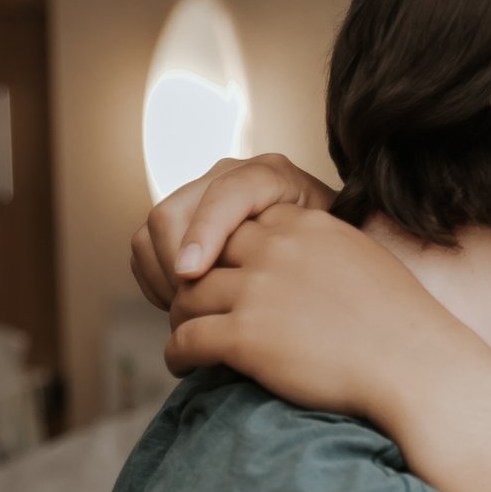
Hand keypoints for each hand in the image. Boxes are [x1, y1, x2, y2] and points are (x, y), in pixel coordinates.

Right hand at [131, 154, 336, 309]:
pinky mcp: (184, 222)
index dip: (204, 231)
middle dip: (174, 265)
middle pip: (174, 211)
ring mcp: (202, 196)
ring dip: (162, 277)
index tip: (193, 275)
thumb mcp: (343, 254)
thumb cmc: (344, 267)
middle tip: (189, 314)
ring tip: (189, 316)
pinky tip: (183, 308)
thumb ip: (321, 251)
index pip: (226, 193)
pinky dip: (155, 280)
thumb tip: (294, 273)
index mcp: (273, 176)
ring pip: (154, 230)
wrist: (334, 268)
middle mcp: (231, 175)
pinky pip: (147, 247)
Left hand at [165, 204, 490, 427]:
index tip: (223, 272)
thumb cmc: (404, 324)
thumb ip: (325, 250)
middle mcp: (276, 248)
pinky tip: (186, 366)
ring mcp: (258, 291)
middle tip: (190, 307)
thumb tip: (305, 266)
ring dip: (180, 318)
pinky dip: (178, 353)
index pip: (242, 222)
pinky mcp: (245, 336)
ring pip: (187, 297)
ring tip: (186, 337)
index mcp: (307, 223)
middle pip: (207, 254)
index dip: (226, 250)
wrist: (416, 366)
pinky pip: (187, 338)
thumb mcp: (365, 260)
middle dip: (193, 280)